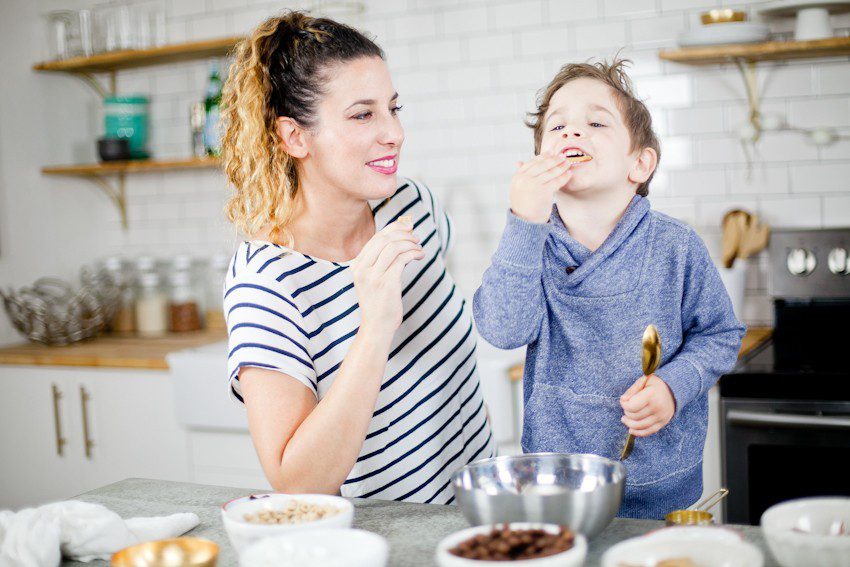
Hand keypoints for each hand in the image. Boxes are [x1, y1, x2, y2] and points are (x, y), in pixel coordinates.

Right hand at [351, 218, 423, 340]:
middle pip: (384, 239)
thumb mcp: (373, 279)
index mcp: (357, 265)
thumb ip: (380, 261)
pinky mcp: (387, 283)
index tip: (407, 228)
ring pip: (394, 247)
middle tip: (416, 237)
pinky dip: (413, 253)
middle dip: (403, 233)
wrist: (376, 327)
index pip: (376, 238)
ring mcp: (373, 275)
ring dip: (410, 243)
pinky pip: (402, 259)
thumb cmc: (379, 303)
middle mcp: (362, 268)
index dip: (394, 228)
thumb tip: (399, 239)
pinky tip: (419, 256)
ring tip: (419, 248)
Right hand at [509, 151, 572, 222]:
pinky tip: (569, 174)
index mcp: (518, 176)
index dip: (543, 156)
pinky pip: (556, 181)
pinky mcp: (543, 191)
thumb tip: (518, 161)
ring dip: (561, 166)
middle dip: (554, 159)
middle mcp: (524, 179)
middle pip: (542, 165)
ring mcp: (533, 185)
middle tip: (563, 156)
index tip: (552, 153)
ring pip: (551, 172)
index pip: (532, 162)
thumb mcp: (518, 188)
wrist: (526, 221)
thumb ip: (520, 175)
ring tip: (568, 163)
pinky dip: (564, 176)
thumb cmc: (523, 204)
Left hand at [619, 374, 675, 436]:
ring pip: (640, 426)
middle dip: (626, 413)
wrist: (674, 391)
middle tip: (627, 408)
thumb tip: (623, 400)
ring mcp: (661, 417)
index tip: (624, 400)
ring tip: (624, 419)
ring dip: (629, 424)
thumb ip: (632, 390)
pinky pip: (648, 432)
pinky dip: (638, 432)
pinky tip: (631, 430)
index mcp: (652, 395)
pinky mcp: (663, 423)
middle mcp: (658, 407)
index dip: (624, 404)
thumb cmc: (655, 385)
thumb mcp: (644, 380)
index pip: (632, 406)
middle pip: (634, 416)